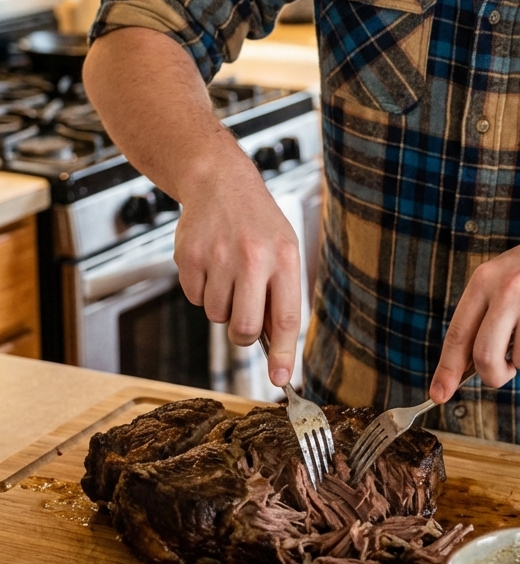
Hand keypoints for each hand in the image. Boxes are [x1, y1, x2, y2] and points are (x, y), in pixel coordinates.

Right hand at [174, 147, 301, 386]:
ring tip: (228, 274)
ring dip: (221, 306)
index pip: (286, 319)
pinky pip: (194, 299)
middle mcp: (252, 258)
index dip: (284, 355)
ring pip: (216, 316)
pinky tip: (210, 264)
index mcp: (284, 258)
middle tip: (244, 317)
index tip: (282, 381)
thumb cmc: (258, 224)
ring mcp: (218, 257)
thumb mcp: (284, 251)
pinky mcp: (189, 257)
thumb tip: (278, 351)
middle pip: (245, 329)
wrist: (219, 182)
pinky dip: (201, 290)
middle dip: (243, 334)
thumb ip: (281, 297)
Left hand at [429, 212, 519, 401]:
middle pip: (486, 357)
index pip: (458, 333)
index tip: (439, 394)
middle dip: (495, 375)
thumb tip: (469, 367)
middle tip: (507, 370)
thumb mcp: (507, 277)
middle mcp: (509, 289)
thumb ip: (487, 315)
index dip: (447, 369)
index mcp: (485, 280)